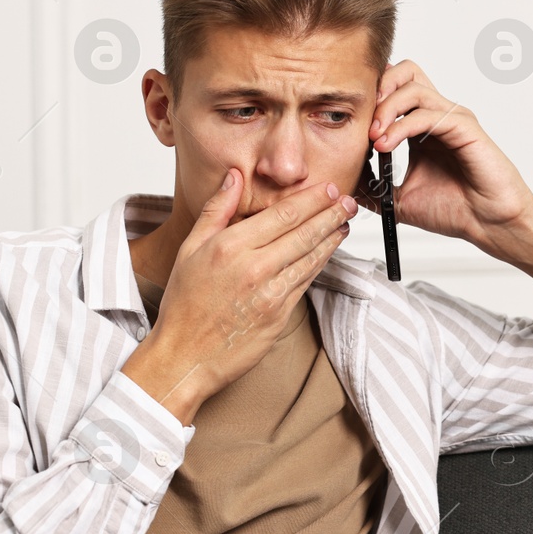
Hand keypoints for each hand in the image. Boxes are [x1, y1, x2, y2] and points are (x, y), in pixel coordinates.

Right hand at [132, 169, 358, 416]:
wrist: (184, 356)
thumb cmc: (183, 305)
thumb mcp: (190, 249)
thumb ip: (215, 210)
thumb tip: (234, 177)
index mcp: (230, 246)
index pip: (283, 214)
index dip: (311, 199)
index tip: (327, 188)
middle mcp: (254, 267)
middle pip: (303, 233)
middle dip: (331, 213)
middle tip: (349, 201)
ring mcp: (270, 293)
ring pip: (310, 257)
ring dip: (332, 237)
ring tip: (345, 222)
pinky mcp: (279, 315)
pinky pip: (306, 282)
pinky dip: (321, 263)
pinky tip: (328, 252)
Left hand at [358, 60, 532, 245]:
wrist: (489, 225)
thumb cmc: (455, 210)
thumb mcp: (397, 198)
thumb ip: (371, 185)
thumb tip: (342, 180)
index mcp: (422, 126)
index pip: (393, 88)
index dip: (370, 97)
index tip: (350, 123)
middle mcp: (437, 116)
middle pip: (405, 71)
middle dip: (378, 87)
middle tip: (361, 119)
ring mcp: (452, 118)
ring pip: (413, 87)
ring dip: (385, 109)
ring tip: (373, 137)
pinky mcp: (465, 127)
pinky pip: (428, 113)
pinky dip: (401, 126)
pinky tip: (387, 145)